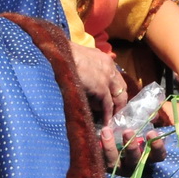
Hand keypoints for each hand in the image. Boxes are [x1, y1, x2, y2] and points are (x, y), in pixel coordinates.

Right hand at [70, 44, 125, 167]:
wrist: (57, 53)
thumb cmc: (61, 55)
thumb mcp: (76, 58)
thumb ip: (84, 67)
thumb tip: (82, 81)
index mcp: (103, 58)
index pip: (115, 76)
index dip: (115, 89)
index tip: (113, 98)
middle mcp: (109, 66)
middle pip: (121, 87)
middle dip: (120, 100)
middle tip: (116, 112)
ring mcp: (106, 77)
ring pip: (118, 97)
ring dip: (115, 109)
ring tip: (112, 120)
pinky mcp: (101, 88)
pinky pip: (108, 105)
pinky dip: (107, 115)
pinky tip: (106, 123)